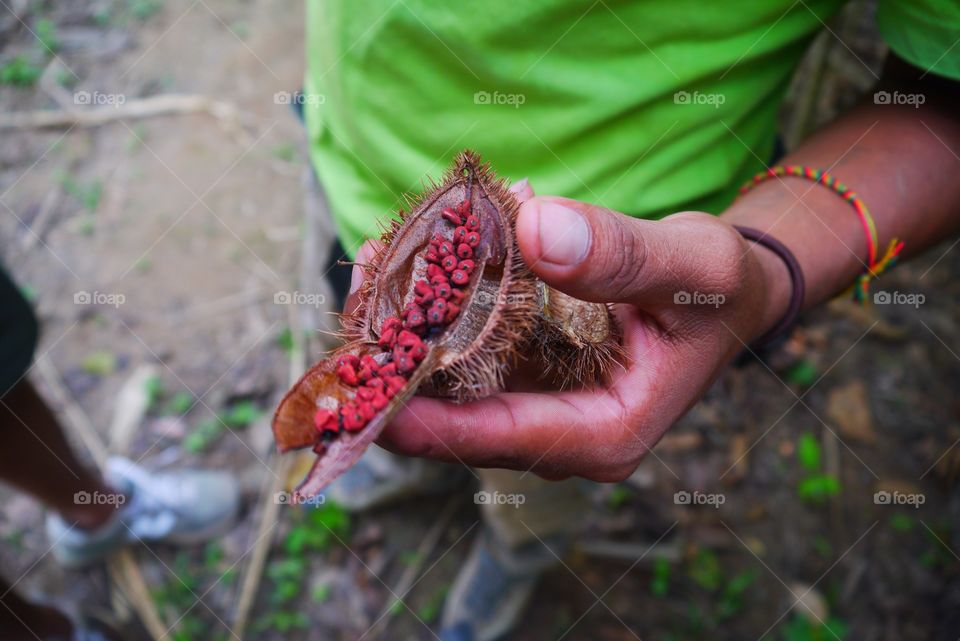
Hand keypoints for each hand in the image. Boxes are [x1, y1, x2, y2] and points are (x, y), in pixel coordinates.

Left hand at [349, 183, 789, 480]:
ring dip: (407, 333)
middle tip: (354, 313)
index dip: (433, 423)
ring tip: (371, 268)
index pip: (505, 438)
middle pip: (461, 419)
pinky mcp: (521, 370)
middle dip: (404, 370)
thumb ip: (625, 256)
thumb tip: (536, 229)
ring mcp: (535, 402)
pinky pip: (462, 350)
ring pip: (451, 384)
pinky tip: (405, 261)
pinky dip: (433, 310)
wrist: (718, 288)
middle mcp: (559, 431)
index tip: (371, 397)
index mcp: (605, 434)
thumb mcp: (694, 266)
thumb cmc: (718, 290)